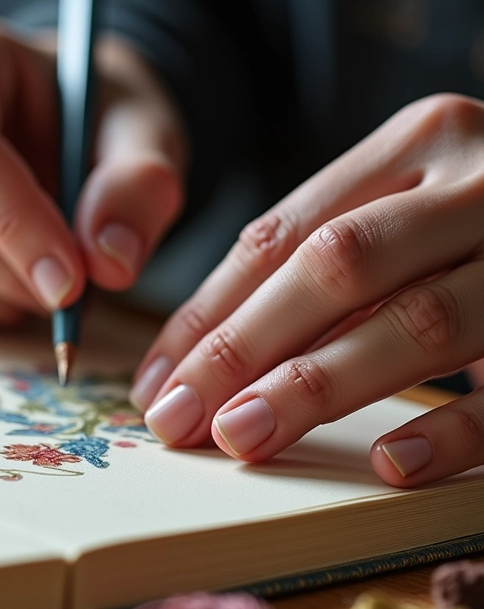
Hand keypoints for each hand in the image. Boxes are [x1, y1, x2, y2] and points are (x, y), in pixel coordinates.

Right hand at [0, 9, 184, 326]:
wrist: (63, 129)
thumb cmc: (97, 120)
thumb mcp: (145, 132)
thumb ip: (139, 185)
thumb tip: (109, 260)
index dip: (12, 220)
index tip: (72, 278)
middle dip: (5, 270)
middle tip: (71, 290)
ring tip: (43, 280)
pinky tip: (7, 286)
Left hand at [133, 93, 483, 486]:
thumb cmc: (480, 223)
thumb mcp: (405, 212)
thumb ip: (323, 260)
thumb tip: (208, 353)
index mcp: (416, 144)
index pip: (277, 234)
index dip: (208, 314)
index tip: (158, 379)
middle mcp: (477, 180)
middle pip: (332, 269)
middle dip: (242, 351)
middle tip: (178, 420)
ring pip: (415, 320)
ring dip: (319, 388)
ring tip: (244, 439)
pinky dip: (453, 427)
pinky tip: (390, 464)